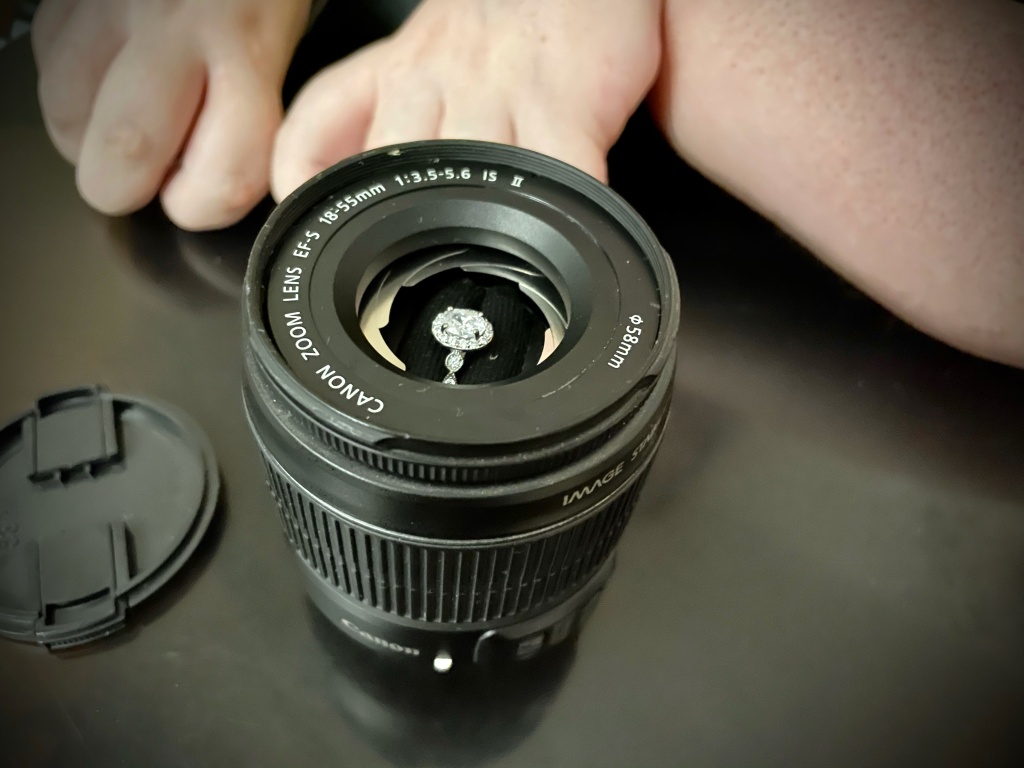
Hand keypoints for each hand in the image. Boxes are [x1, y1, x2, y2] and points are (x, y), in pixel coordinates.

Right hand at [33, 0, 310, 229]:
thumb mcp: (284, 38)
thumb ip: (257, 109)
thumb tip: (224, 177)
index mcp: (245, 48)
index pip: (222, 176)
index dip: (205, 206)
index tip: (204, 194)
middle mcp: (174, 31)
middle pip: (122, 160)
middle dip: (128, 190)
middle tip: (148, 176)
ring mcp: (108, 9)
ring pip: (67, 122)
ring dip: (89, 142)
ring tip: (123, 122)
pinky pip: (46, 72)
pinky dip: (70, 93)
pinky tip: (103, 80)